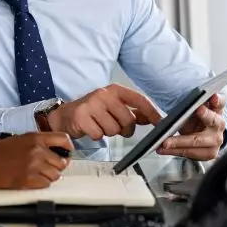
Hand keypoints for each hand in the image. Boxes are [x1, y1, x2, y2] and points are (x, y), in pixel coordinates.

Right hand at [0, 132, 73, 189]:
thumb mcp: (18, 139)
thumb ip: (37, 142)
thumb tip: (54, 150)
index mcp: (35, 138)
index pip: (63, 139)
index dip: (68, 147)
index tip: (66, 152)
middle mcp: (37, 151)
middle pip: (62, 162)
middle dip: (56, 166)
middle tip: (47, 167)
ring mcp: (34, 166)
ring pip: (55, 175)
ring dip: (48, 176)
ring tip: (36, 173)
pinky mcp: (29, 180)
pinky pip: (46, 184)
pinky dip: (41, 184)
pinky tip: (30, 179)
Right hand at [47, 84, 162, 139]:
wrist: (65, 115)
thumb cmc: (93, 111)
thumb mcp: (113, 107)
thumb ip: (133, 112)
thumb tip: (153, 118)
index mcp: (115, 90)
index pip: (139, 100)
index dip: (152, 113)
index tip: (161, 123)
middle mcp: (103, 94)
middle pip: (128, 119)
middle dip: (125, 129)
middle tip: (116, 127)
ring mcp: (91, 104)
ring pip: (114, 129)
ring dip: (109, 133)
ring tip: (100, 126)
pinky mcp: (81, 117)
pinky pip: (99, 135)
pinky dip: (97, 136)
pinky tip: (91, 129)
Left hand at [157, 94, 225, 159]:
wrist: (201, 138)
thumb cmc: (194, 120)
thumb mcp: (190, 110)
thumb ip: (181, 106)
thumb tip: (156, 102)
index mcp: (215, 109)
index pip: (219, 102)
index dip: (217, 99)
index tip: (213, 96)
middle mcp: (218, 124)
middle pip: (211, 120)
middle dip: (204, 115)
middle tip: (187, 116)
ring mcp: (216, 140)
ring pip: (196, 140)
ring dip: (178, 142)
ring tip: (164, 142)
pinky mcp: (210, 153)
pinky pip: (190, 152)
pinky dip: (174, 151)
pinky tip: (163, 149)